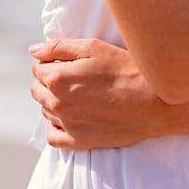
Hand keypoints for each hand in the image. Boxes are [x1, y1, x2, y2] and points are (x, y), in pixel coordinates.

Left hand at [28, 37, 166, 148]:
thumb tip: (33, 51)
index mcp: (57, 79)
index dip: (49, 62)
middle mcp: (57, 103)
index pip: (37, 68)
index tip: (65, 61)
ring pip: (45, 111)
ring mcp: (68, 125)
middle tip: (72, 76)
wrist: (155, 101)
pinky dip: (56, 126)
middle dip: (48, 80)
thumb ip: (58, 47)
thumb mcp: (93, 47)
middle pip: (37, 90)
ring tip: (76, 94)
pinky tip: (68, 118)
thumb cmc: (126, 68)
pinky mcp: (80, 142)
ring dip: (53, 101)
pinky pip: (53, 137)